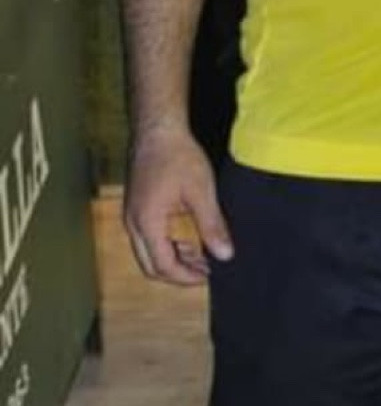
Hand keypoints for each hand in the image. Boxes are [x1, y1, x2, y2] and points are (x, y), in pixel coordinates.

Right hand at [123, 124, 233, 286]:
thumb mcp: (201, 192)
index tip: (209, 275)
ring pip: (148, 252)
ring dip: (173, 258)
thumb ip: (212, 226)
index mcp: (147, 223)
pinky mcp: (135, 207)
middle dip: (178, 273)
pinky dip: (167, 244)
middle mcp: (133, 224)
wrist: (157, 128)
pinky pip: (147, 237)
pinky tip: (188, 237)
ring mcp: (131, 215)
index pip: (163, 266)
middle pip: (150, 265)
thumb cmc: (178, 156)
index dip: (186, 277)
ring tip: (202, 254)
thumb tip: (225, 255)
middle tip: (205, 270)